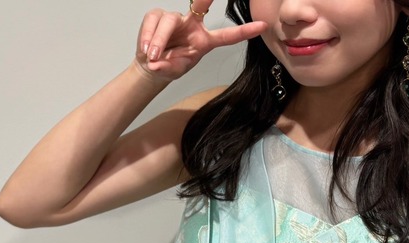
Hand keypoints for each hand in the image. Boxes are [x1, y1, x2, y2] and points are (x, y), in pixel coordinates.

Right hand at [134, 0, 266, 81]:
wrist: (150, 65)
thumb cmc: (169, 66)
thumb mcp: (173, 70)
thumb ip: (168, 67)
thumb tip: (156, 63)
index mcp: (204, 40)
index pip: (226, 35)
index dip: (244, 31)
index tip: (262, 26)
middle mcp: (192, 25)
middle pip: (199, 6)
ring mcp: (175, 19)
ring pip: (169, 20)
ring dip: (159, 40)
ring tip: (153, 56)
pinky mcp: (156, 16)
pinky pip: (153, 21)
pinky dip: (148, 36)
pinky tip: (146, 50)